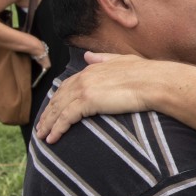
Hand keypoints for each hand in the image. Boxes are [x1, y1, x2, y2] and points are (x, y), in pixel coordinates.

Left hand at [36, 52, 154, 143]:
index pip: (67, 86)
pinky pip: (66, 117)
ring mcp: (84, 89)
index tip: (52, 110)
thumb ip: (103, 59)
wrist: (154, 82)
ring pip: (58, 109)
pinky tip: (52, 138)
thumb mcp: (123, 61)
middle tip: (40, 127)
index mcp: (92, 70)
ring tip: (41, 136)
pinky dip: (57, 128)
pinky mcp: (88, 101)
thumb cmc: (146, 73)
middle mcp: (84, 78)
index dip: (57, 99)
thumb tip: (88, 56)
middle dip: (47, 113)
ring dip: (48, 123)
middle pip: (58, 98)